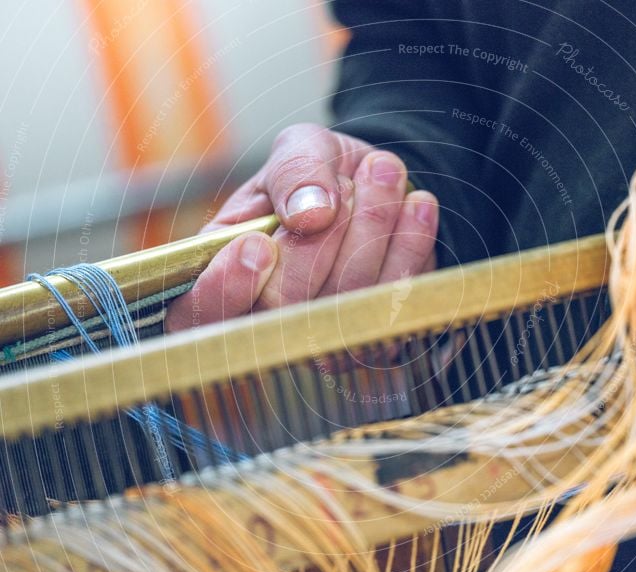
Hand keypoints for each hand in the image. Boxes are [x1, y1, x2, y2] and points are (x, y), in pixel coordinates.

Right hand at [164, 123, 437, 330]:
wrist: (378, 187)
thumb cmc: (321, 174)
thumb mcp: (299, 150)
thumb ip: (295, 171)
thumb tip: (310, 213)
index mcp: (224, 274)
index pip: (200, 315)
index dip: (226, 290)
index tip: (260, 245)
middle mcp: (269, 318)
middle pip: (284, 309)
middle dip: (323, 239)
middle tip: (348, 182)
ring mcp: (323, 337)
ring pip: (346, 306)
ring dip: (373, 230)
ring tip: (385, 172)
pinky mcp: (373, 338)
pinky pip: (394, 306)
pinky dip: (410, 248)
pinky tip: (417, 206)